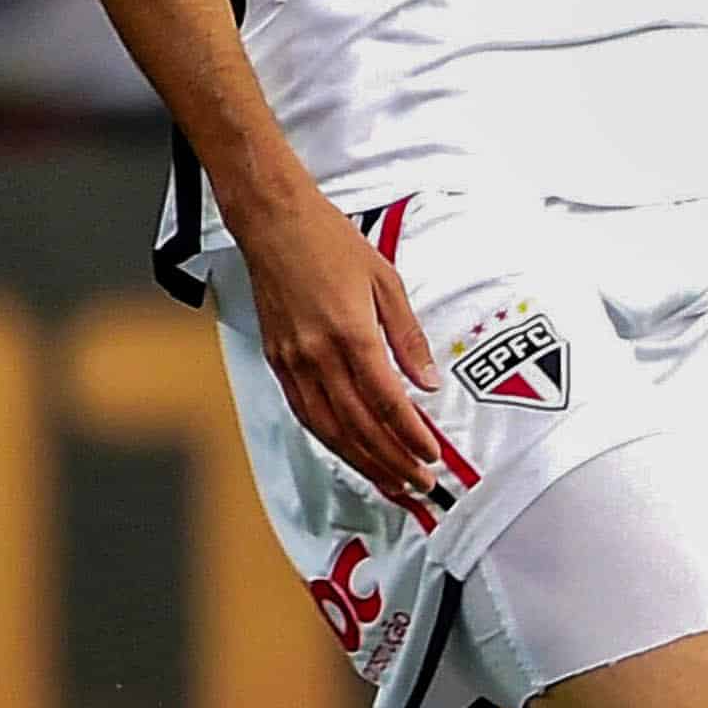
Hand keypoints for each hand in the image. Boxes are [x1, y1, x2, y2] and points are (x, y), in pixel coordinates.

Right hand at [232, 196, 457, 520]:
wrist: (274, 223)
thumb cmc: (331, 243)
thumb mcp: (387, 281)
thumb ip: (409, 338)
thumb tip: (428, 383)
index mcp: (350, 334)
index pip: (387, 402)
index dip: (411, 435)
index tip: (433, 456)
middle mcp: (318, 355)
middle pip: (359, 426)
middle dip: (392, 461)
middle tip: (418, 484)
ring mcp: (292, 362)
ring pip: (328, 429)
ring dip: (362, 462)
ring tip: (390, 483)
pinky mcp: (276, 361)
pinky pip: (305, 413)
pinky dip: (329, 440)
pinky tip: (350, 453)